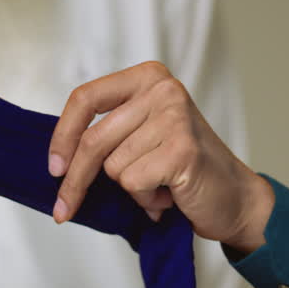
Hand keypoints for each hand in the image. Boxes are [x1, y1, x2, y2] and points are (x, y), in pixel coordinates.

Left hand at [48, 61, 273, 253]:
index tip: (53, 168)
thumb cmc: (183, 171)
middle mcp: (162, 89)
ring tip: (159, 186)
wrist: (234, 198)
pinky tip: (169, 195)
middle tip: (64, 209)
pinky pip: (133, 182)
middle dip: (75, 181)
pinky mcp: (182, 149)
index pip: (85, 98)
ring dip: (130, 189)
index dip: (61, 136)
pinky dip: (145, 200)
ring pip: (114, 166)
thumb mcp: (141, 136)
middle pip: (93, 139)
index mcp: (147, 77)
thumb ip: (108, 133)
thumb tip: (57, 158)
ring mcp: (174, 117)